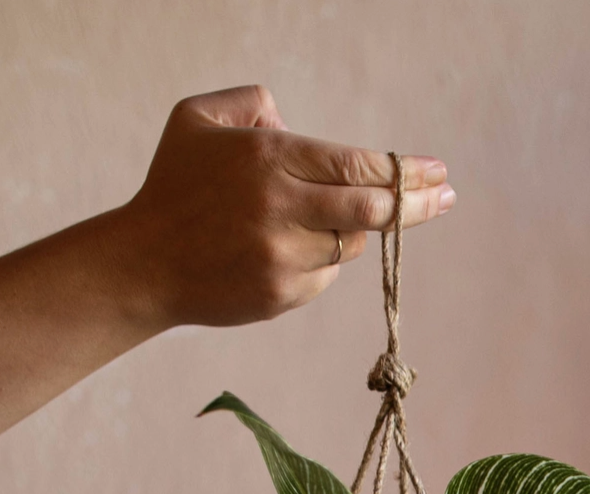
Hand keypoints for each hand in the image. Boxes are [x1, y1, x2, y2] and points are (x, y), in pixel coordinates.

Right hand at [118, 85, 454, 329]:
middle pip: (372, 209)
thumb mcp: (199, 118)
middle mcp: (281, 208)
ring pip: (348, 245)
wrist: (143, 264)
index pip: (359, 165)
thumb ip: (254, 103)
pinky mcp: (281, 294)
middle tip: (446, 196)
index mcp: (270, 158)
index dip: (405, 171)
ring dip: (346, 232)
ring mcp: (283, 256)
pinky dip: (318, 261)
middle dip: (416, 203)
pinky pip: (323, 276)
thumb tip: (297, 127)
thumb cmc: (173, 185)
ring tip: (308, 222)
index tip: (437, 171)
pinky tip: (281, 252)